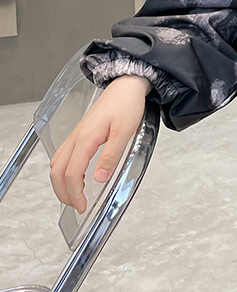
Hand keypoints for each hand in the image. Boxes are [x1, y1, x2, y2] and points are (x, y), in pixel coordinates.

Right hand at [49, 75, 151, 213]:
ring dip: (61, 183)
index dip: (75, 194)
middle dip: (64, 193)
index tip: (83, 206)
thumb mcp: (125, 132)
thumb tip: (99, 179)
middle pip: (57, 172)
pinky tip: (77, 176)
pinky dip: (64, 171)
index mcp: (86, 138)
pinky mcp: (79, 133)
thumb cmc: (126, 104)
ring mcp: (75, 135)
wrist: (125, 85)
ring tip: (76, 195)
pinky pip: (62, 156)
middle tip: (78, 205)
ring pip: (56, 164)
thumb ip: (111, 156)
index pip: (72, 173)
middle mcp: (76, 137)